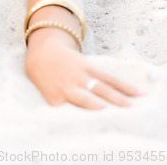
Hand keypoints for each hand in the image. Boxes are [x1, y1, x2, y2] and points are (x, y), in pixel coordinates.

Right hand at [25, 30, 140, 108]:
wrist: (39, 55)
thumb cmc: (64, 60)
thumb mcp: (80, 62)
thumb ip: (93, 75)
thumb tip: (112, 90)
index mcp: (85, 66)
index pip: (109, 78)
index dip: (125, 87)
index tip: (140, 94)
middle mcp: (78, 77)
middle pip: (102, 90)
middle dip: (119, 100)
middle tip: (133, 107)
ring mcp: (66, 88)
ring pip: (87, 101)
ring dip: (101, 109)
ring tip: (113, 116)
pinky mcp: (55, 99)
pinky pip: (69, 110)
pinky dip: (78, 116)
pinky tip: (87, 124)